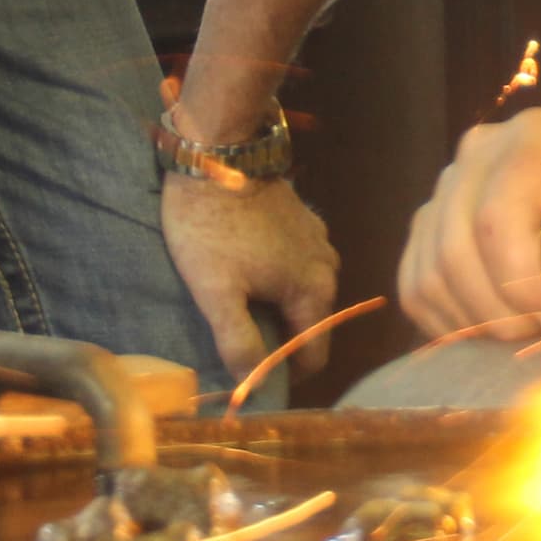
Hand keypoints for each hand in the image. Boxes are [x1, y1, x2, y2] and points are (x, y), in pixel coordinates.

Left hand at [163, 173, 340, 383]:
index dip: (285, 375)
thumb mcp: (216, 293)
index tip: (252, 376)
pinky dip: (278, 278)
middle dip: (280, 339)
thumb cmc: (212, 228)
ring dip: (278, 307)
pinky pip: (298, 266)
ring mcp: (319, 240)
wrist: (218, 155)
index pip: (314, 357)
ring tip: (238, 305)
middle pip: (310, 325)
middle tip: (237, 339)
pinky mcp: (304, 220)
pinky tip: (247, 270)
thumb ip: (239, 343)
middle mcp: (328, 267)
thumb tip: (254, 385)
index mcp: (314, 291)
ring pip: (304, 293)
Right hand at [395, 108, 540, 343]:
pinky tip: (488, 332)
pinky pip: (413, 285)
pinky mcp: (427, 223)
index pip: (500, 217)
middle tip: (539, 337)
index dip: (522, 282)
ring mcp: (446, 184)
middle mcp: (480, 150)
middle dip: (498, 309)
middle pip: (458, 247)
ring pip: (430, 271)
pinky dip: (446, 321)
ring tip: (522, 334)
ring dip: (474, 320)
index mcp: (537, 138)